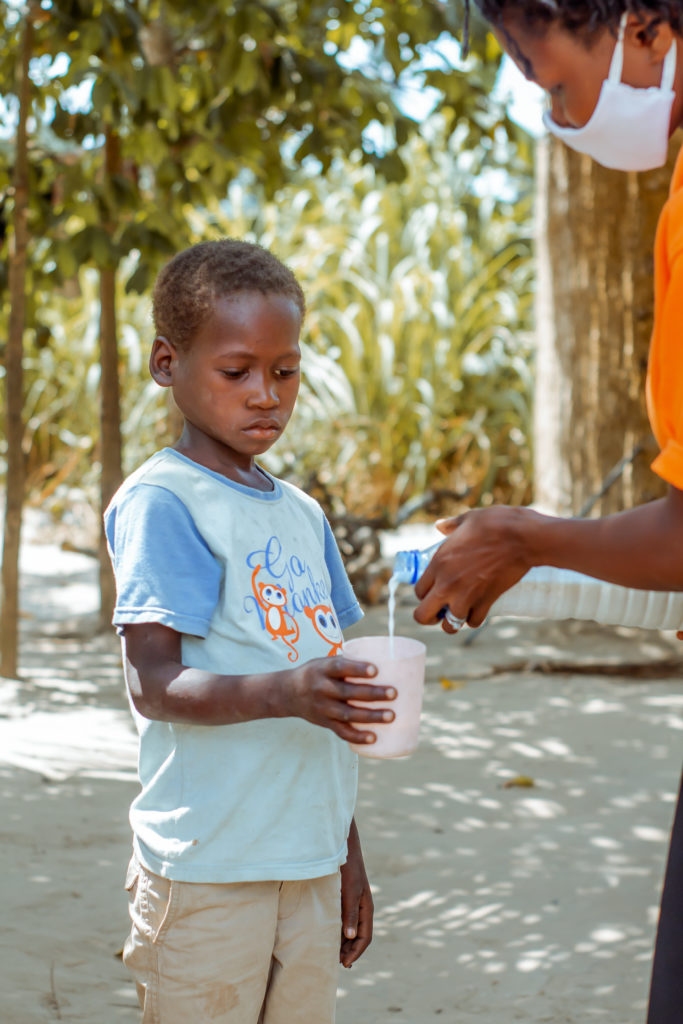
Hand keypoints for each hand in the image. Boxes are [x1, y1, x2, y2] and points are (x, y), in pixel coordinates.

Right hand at [287, 656, 395, 744]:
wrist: (288, 693)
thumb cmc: (316, 673)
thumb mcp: (325, 662)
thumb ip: (348, 663)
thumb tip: (384, 662)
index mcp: (323, 669)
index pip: (340, 667)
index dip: (357, 669)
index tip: (376, 670)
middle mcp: (321, 688)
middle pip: (348, 692)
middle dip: (372, 693)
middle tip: (393, 693)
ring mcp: (323, 707)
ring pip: (348, 714)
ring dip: (371, 716)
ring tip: (391, 716)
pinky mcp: (324, 722)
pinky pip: (341, 731)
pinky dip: (357, 736)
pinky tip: (373, 737)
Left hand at [340, 819, 372, 966]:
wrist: (341, 847)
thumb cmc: (348, 868)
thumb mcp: (349, 891)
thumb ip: (349, 913)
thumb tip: (350, 937)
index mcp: (366, 908)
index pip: (365, 937)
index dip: (356, 952)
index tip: (344, 963)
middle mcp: (361, 907)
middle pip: (359, 936)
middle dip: (350, 951)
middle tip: (337, 963)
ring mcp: (352, 903)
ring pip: (351, 929)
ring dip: (344, 943)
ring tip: (333, 954)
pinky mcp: (343, 898)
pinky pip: (343, 920)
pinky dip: (338, 931)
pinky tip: (328, 935)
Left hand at [413, 506, 535, 630]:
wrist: (523, 537)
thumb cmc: (495, 524)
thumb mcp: (468, 519)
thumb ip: (450, 525)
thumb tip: (440, 525)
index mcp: (438, 562)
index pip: (418, 591)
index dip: (423, 594)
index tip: (432, 592)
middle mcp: (447, 583)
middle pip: (423, 615)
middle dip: (429, 616)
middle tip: (439, 610)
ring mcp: (466, 596)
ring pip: (449, 625)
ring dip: (453, 620)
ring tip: (459, 610)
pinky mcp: (486, 602)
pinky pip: (473, 622)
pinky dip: (474, 619)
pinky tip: (476, 610)